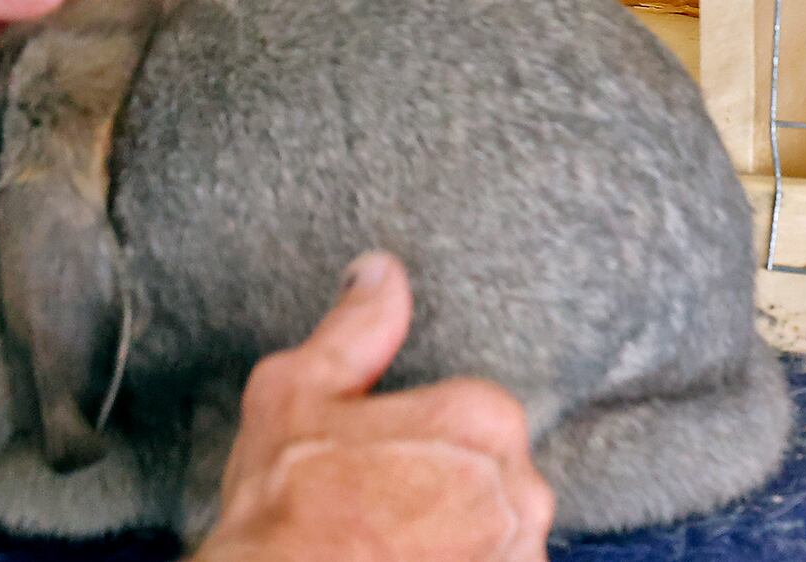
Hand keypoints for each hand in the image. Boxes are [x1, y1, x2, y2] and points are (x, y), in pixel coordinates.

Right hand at [193, 252, 553, 561]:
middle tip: (379, 512)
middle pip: (493, 476)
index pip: (473, 415)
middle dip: (444, 491)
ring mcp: (520, 555)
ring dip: (459, 539)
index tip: (378, 467)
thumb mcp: (296, 392)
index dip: (418, 440)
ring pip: (499, 533)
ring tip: (390, 548)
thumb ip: (357, 327)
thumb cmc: (284, 505)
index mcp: (481, 418)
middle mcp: (521, 489)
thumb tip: (381, 271)